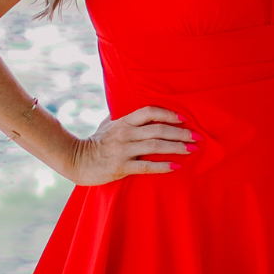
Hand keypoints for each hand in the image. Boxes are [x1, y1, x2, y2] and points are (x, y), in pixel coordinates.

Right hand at [66, 106, 199, 184]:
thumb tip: (135, 106)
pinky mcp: (121, 167)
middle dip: (180, 132)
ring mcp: (123, 150)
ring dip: (176, 147)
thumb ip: (123, 116)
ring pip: (155, 146)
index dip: (168, 114)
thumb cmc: (95, 142)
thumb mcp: (107, 124)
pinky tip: (176, 167)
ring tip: (192, 150)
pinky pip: (146, 166)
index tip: (185, 118)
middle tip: (197, 136)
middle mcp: (125, 133)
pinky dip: (162, 166)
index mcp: (123, 121)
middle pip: (157, 129)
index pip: (149, 112)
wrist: (76, 161)